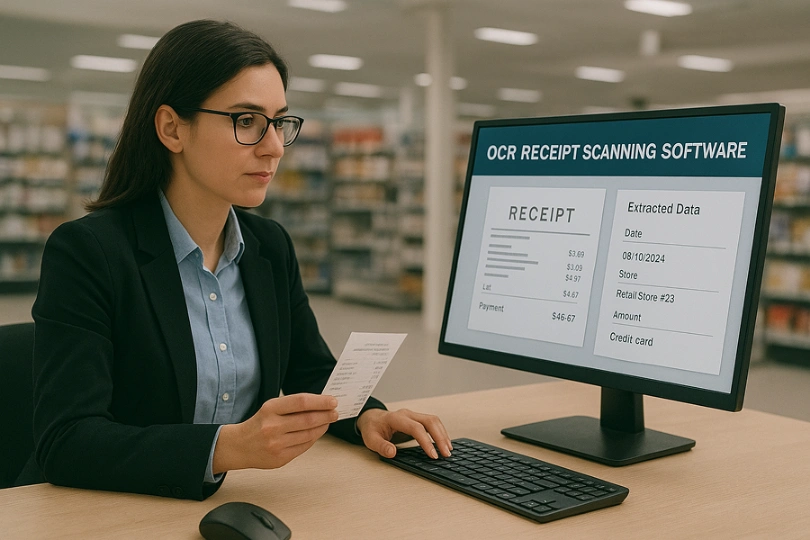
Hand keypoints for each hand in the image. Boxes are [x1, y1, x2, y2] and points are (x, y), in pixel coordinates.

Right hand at [213, 393, 337, 473]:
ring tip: (328, 421)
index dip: (321, 401)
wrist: (239, 446)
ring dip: (323, 427)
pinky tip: (317, 432)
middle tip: (335, 412)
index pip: (301, 402)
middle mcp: (273, 426)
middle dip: (326, 415)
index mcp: (270, 409)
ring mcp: (276, 444)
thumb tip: (321, 404)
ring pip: (309, 434)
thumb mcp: (271, 408)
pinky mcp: (280, 458)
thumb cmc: (258, 424)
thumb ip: (293, 406)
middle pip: (308, 419)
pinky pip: (304, 446)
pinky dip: (314, 438)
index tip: (333, 401)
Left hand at [356, 408, 451, 459]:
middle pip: (429, 421)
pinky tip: (444, 442)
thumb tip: (392, 452)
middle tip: (446, 453)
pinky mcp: (417, 419)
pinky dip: (440, 432)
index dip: (426, 441)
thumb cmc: (372, 429)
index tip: (433, 455)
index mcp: (396, 418)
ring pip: (434, 420)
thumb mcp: (371, 439)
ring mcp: (413, 415)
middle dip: (440, 437)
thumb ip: (381, 446)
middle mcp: (407, 414)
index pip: (416, 428)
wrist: (372, 418)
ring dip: (443, 434)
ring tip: (448, 449)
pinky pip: (433, 423)